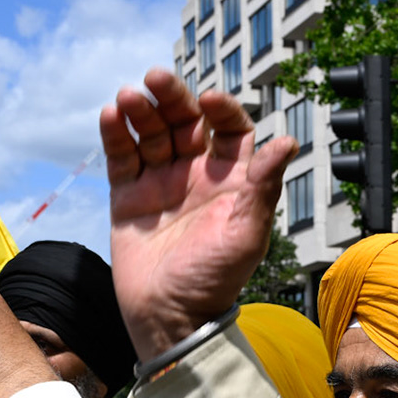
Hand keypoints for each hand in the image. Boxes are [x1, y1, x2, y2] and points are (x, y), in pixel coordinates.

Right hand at [101, 69, 296, 358]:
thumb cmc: (215, 281)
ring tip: (127, 98)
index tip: (208, 102)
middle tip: (155, 79)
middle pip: (185, 121)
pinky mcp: (128, 196)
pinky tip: (110, 116)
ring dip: (140, 110)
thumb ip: (262, 186)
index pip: (229, 129)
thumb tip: (287, 142)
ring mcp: (160, 183)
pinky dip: (115, 134)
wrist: (170, 318)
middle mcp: (196, 175)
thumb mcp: (246, 234)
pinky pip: (121, 156)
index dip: (220, 109)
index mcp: (231, 180)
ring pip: (151, 133)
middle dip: (171, 98)